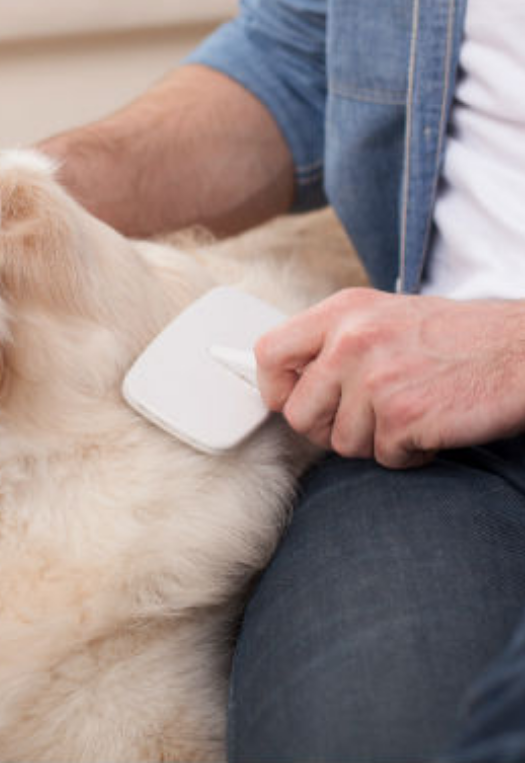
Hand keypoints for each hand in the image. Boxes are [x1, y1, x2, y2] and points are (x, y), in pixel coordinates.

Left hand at [254, 288, 524, 467]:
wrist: (522, 353)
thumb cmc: (457, 339)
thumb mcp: (384, 318)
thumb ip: (336, 342)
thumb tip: (289, 380)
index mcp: (342, 311)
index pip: (268, 353)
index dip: (275, 388)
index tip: (293, 401)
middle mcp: (351, 341)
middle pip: (298, 413)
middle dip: (328, 428)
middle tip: (366, 420)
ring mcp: (374, 379)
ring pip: (341, 442)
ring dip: (375, 441)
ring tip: (410, 414)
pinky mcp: (403, 416)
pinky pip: (383, 457)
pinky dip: (408, 454)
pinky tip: (431, 426)